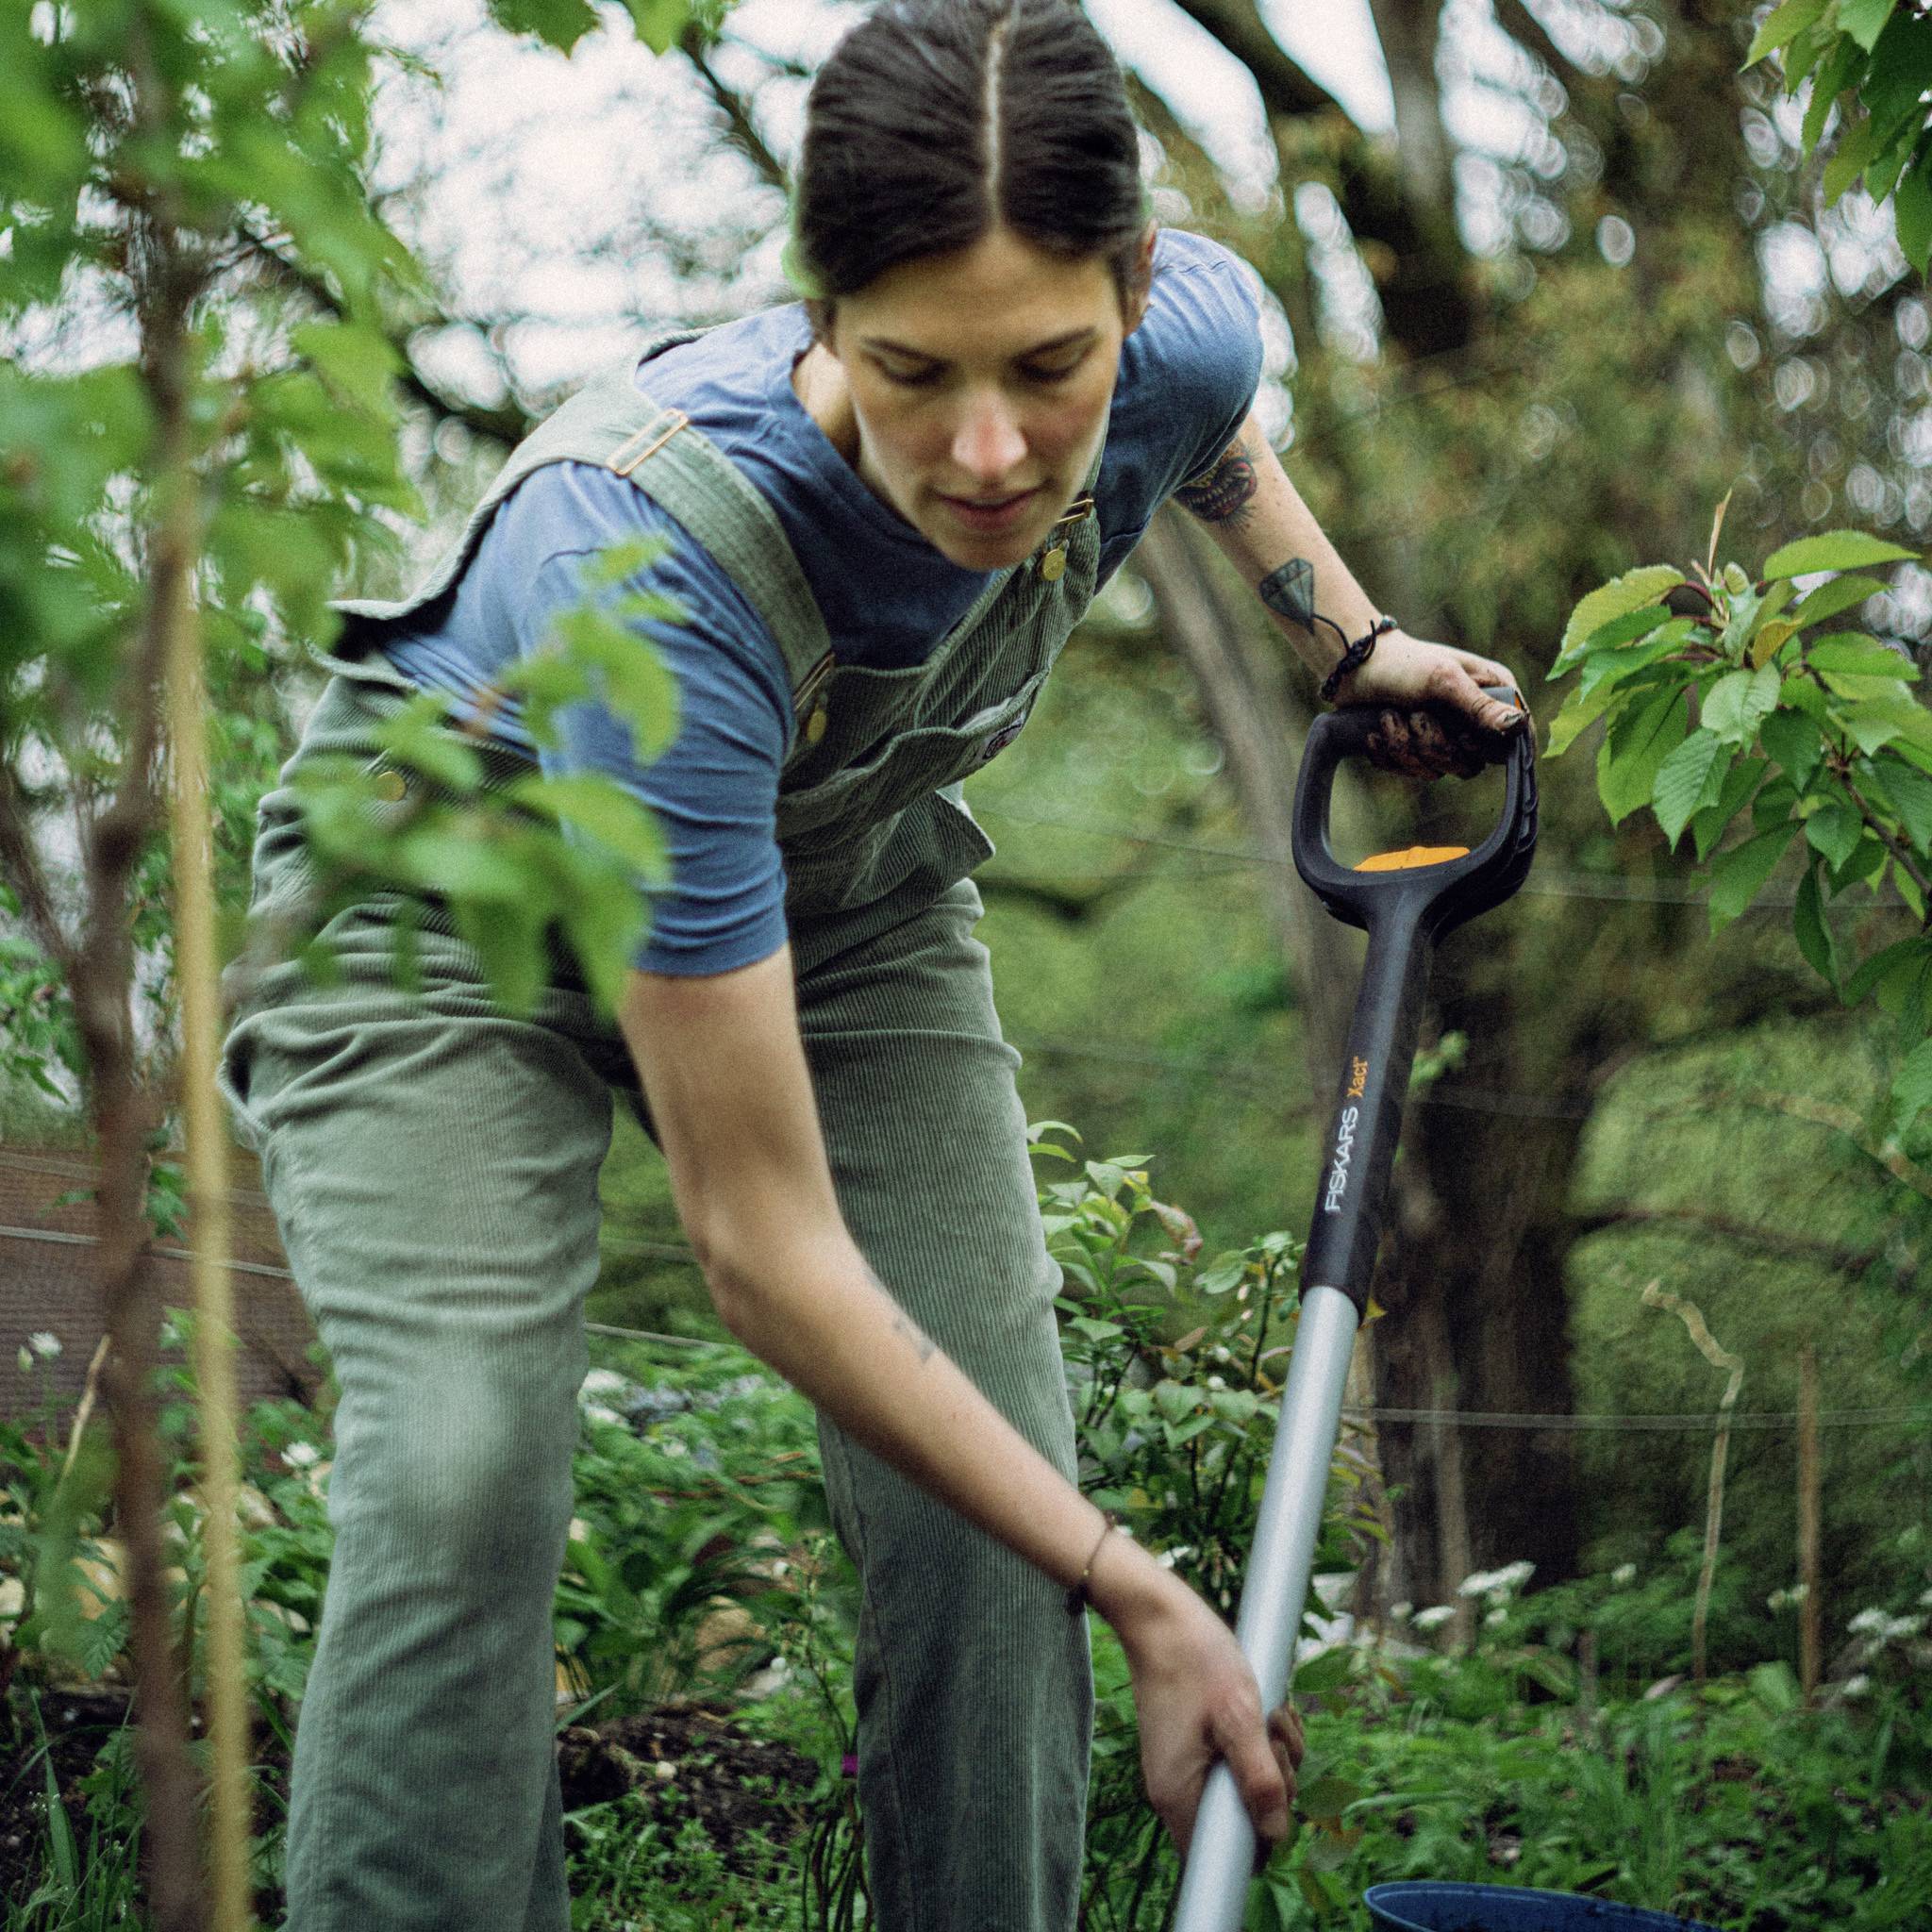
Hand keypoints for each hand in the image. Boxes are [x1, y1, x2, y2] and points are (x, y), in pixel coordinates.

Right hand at [1111, 1569, 1305, 1866]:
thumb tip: (1277, 1833)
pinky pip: (1239, 1760)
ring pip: (1246, 1785)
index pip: (1222, 1858)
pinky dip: (1259, 1739)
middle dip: (1274, 1783)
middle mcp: (1178, 1788)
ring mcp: (1186, 1764)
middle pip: (1242, 1819)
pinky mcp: (1196, 1743)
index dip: (1260, 1838)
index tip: (1274, 1790)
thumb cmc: (1195, 1660)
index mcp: (1179, 1794)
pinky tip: (1263, 1707)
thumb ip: (1259, 1778)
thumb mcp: (1238, 1717)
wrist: (1160, 1614)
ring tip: (1269, 1713)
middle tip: (1273, 1738)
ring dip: (1271, 1755)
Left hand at [1329, 629, 1530, 779]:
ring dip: (1406, 746)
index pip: (1517, 738)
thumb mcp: (1444, 680)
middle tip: (1415, 715)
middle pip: (1472, 764)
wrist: (1352, 667)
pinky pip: (1409, 771)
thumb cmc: (1403, 663)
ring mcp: (1445, 735)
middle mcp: (1473, 718)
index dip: (1494, 749)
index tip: (1464, 738)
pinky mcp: (1415, 749)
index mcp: (1493, 693)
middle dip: (1436, 745)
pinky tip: (1376, 731)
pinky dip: (1388, 753)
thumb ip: (1479, 706)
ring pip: (1437, 770)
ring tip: (1390, 715)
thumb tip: (1518, 726)